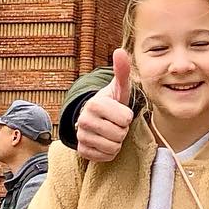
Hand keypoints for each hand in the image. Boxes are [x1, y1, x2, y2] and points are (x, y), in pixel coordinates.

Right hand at [75, 49, 134, 164]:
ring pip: (113, 147)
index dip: (127, 116)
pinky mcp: (82, 151)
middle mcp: (84, 120)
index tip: (120, 112)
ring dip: (117, 141)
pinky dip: (109, 152)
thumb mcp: (120, 88)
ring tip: (111, 131)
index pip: (125, 118)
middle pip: (119, 134)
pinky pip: (105, 157)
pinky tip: (105, 142)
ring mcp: (81, 136)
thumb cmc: (112, 103)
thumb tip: (120, 51)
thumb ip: (122, 71)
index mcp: (94, 104)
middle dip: (122, 130)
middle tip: (116, 123)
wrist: (96, 118)